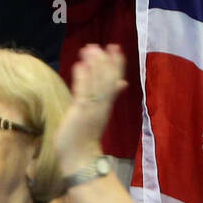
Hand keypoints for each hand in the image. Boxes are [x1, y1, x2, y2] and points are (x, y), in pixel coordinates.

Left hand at [55, 44, 125, 174]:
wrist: (80, 158)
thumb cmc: (85, 136)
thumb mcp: (99, 114)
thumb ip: (109, 97)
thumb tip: (122, 83)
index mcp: (106, 105)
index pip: (114, 80)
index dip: (116, 63)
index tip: (116, 47)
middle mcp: (102, 105)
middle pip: (109, 79)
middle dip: (108, 61)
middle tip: (109, 44)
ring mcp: (92, 108)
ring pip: (98, 83)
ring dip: (95, 65)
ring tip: (92, 48)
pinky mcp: (81, 112)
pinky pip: (84, 92)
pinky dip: (83, 78)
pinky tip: (80, 65)